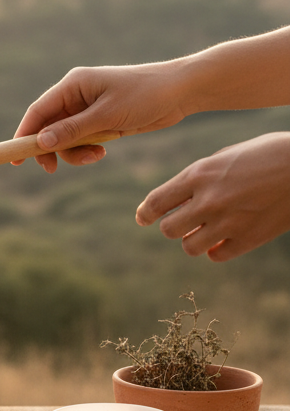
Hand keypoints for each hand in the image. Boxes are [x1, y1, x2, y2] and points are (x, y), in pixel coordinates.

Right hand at [13, 63, 189, 172]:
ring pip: (65, 137)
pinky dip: (86, 149)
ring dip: (74, 152)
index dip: (24, 134)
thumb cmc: (145, 94)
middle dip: (52, 149)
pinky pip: (81, 139)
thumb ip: (73, 130)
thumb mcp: (107, 115)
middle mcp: (76, 95)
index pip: (38, 111)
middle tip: (54, 169)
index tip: (17, 157)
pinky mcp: (100, 120)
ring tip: (96, 156)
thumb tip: (41, 142)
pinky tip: (102, 150)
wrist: (181, 92)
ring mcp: (87, 109)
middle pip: (48, 127)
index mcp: (73, 85)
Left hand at [135, 132, 289, 260]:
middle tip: (185, 221)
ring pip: (189, 247)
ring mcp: (228, 222)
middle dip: (174, 226)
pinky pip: (216, 256)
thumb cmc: (267, 154)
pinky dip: (216, 249)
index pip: (156, 203)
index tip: (143, 218)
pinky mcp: (249, 238)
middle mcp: (209, 200)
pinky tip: (224, 239)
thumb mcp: (226, 157)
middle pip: (168, 229)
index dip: (145, 214)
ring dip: (193, 240)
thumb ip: (198, 178)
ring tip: (206, 230)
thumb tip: (176, 202)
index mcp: (199, 174)